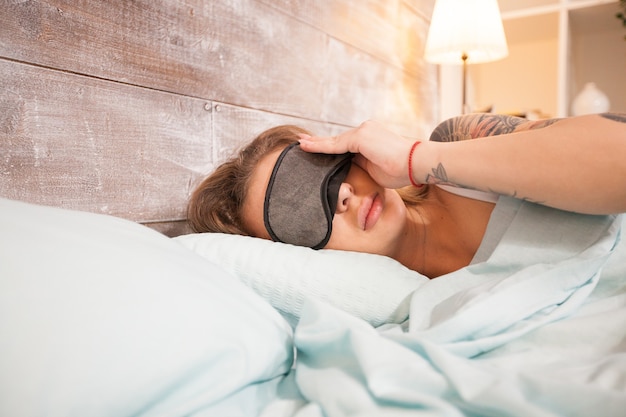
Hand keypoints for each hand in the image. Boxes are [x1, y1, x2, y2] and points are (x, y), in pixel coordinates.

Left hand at [298, 121, 416, 188]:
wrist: (417, 164)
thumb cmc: (402, 170)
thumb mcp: (376, 169)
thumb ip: (361, 165)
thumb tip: (347, 167)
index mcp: (370, 137)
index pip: (345, 143)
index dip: (329, 146)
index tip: (314, 147)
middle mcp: (366, 129)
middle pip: (338, 139)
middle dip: (319, 142)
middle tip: (302, 141)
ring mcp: (363, 131)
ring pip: (335, 141)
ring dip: (317, 143)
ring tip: (300, 144)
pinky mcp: (360, 137)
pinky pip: (336, 145)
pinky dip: (320, 146)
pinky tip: (306, 146)